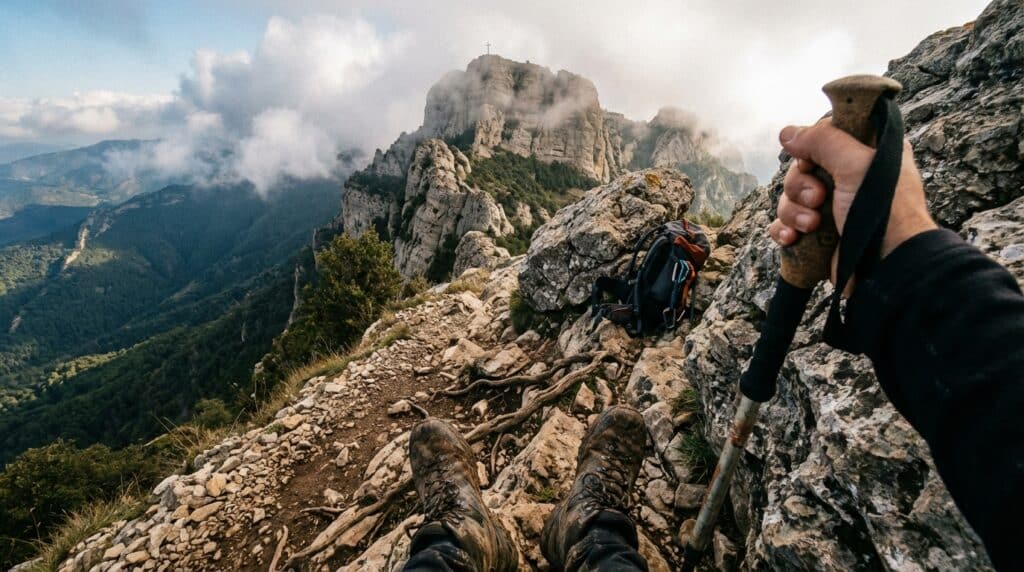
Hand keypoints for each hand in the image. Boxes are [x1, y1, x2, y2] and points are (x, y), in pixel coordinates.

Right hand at [768, 118, 936, 277]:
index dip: (812, 147)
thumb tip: (787, 134)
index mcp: (867, 153)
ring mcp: (834, 207)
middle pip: (802, 168)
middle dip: (801, 186)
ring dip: (795, 211)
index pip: (825, 136)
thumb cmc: (883, 212)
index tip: (813, 160)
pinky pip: (786, 224)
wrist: (886, 267)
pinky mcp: (819, 234)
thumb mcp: (856, 164)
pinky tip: (792, 238)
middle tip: (818, 198)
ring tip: (812, 226)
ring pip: (791, 197)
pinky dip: (785, 230)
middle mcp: (850, 177)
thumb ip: (822, 140)